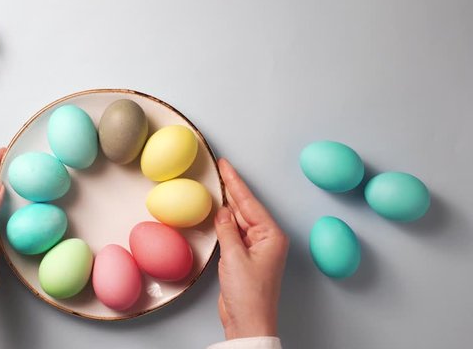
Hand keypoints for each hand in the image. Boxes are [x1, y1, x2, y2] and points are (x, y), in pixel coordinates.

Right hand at [215, 158, 288, 339]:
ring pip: (240, 220)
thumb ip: (227, 230)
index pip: (249, 202)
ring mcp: (256, 249)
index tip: (226, 166)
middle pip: (246, 208)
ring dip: (228, 205)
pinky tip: (218, 213)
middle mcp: (266, 239)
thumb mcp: (234, 257)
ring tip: (217, 185)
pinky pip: (235, 233)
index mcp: (271, 236)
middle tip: (220, 170)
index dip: (235, 183)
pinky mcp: (245, 258)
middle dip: (232, 190)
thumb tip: (222, 211)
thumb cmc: (249, 295)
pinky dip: (225, 223)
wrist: (248, 323)